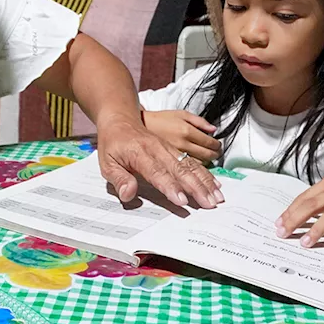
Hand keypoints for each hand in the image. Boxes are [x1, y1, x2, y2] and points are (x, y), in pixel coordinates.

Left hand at [96, 115, 222, 208]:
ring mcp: (168, 148)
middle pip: (180, 170)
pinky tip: (215, 184)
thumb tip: (129, 194)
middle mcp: (158, 150)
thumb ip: (119, 179)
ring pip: (190, 166)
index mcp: (140, 153)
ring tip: (217, 197)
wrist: (120, 119)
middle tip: (208, 204)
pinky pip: (193, 161)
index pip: (157, 172)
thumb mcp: (107, 162)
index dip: (170, 186)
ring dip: (205, 182)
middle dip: (196, 188)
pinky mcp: (174, 149)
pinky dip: (205, 173)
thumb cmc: (113, 143)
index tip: (181, 200)